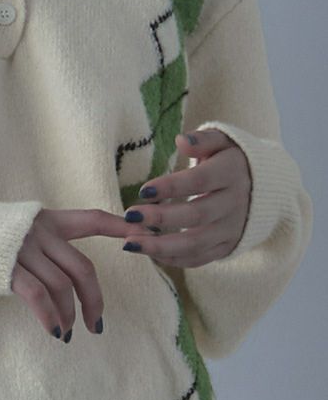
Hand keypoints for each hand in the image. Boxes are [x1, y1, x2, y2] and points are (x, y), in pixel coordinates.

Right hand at [12, 207, 148, 339]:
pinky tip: (54, 331)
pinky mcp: (8, 267)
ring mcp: (24, 248)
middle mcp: (40, 232)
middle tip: (96, 325)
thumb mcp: (20, 231)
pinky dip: (49, 317)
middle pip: (82, 268)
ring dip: (69, 315)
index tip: (145, 233)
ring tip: (67, 333)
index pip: (92, 220)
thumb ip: (45, 245)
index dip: (120, 227)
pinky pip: (38, 295)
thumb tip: (66, 279)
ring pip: (62, 286)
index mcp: (49, 221)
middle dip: (94, 300)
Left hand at [120, 129, 251, 267]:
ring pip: (195, 243)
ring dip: (160, 246)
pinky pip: (199, 258)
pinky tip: (148, 252)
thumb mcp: (224, 141)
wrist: (268, 188)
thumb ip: (203, 140)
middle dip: (160, 218)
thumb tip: (182, 140)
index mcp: (231, 173)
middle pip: (196, 215)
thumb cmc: (232, 159)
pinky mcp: (227, 247)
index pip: (199, 181)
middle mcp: (234, 204)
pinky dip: (172, 259)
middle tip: (129, 216)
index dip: (171, 186)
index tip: (143, 190)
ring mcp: (231, 229)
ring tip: (130, 243)